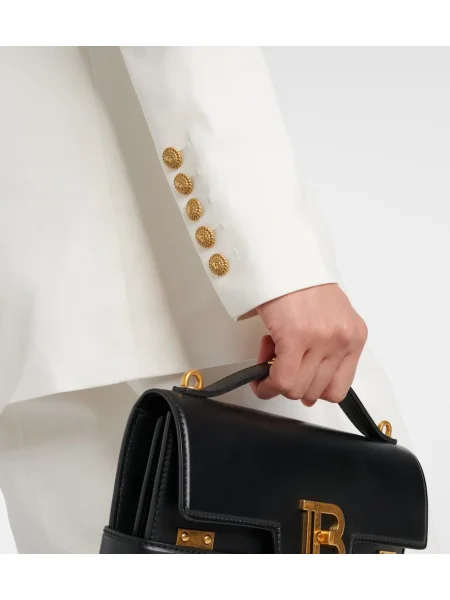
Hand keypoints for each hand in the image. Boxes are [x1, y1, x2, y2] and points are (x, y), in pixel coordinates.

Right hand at [250, 284, 367, 405]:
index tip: (297, 382)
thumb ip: (322, 352)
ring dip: (275, 382)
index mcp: (354, 336)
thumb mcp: (326, 318)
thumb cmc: (299, 281)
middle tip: (276, 363)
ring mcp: (322, 339)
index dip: (312, 391)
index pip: (339, 388)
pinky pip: (281, 379)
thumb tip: (307, 391)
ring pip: (296, 389)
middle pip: (315, 392)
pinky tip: (258, 378)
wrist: (282, 255)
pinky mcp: (297, 337)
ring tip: (268, 357)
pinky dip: (266, 385)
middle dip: (290, 384)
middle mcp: (342, 339)